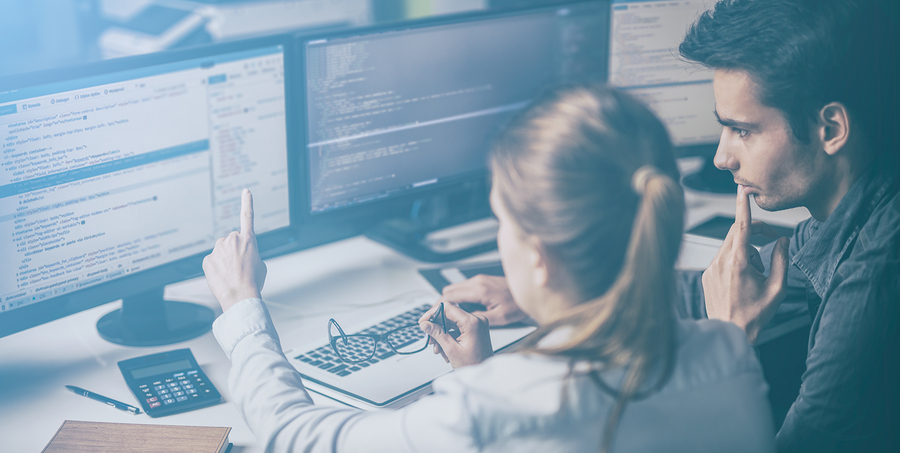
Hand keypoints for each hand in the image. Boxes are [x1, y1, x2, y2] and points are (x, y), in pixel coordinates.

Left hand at [202, 189, 267, 311]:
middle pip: (232, 240)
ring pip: (221, 250)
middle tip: (239, 266)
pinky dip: (216, 267)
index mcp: (249, 240)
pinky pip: (212, 260)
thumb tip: (240, 256)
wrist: (240, 296)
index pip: (248, 216)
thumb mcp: (260, 265)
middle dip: (234, 250)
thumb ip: (250, 253)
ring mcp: (218, 249)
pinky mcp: (207, 259)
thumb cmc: (253, 282)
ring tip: (231, 273)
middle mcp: (232, 240)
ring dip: (225, 258)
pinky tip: (222, 276)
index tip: (246, 191)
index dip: (247, 202)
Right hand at [419, 302, 492, 368]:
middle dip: (437, 327)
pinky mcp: (476, 330)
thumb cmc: (474, 365)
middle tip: (429, 338)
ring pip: (452, 323)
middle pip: (449, 315)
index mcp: (472, 322)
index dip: (432, 313)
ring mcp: (477, 325)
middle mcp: (477, 320)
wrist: (485, 376)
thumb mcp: (451, 349)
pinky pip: (458, 329)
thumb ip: (437, 333)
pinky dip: (449, 337)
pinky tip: (445, 349)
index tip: (423, 321)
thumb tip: (425, 324)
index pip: (448, 308)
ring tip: (438, 349)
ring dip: (442, 335)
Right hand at [440, 275, 527, 325]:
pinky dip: (458, 298)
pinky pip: (464, 288)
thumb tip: (461, 321)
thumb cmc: (518, 305)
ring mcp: (479, 280)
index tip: (431, 316)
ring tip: (449, 316)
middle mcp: (477, 282)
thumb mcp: (499, 318)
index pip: (449, 296)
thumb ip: (477, 318)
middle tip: (438, 318)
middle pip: (448, 291)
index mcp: (479, 290)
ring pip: (455, 288)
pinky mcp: (482, 281)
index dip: (438, 307)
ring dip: (449, 301)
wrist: (530, 291)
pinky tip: (462, 309)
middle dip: (440, 305)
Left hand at [702, 185, 789, 342]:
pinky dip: (735, 261)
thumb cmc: (755, 314)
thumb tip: (783, 241)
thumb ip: (782, 260)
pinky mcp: (706, 274)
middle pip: (736, 232)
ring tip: (757, 274)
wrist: (730, 332)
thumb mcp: (777, 288)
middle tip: (772, 241)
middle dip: (755, 232)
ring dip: (747, 251)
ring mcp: (711, 268)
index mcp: (738, 263)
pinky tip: (743, 280)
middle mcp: (720, 262)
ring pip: (730, 245)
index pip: (740, 226)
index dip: (742, 206)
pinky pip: (722, 258)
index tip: (742, 190)